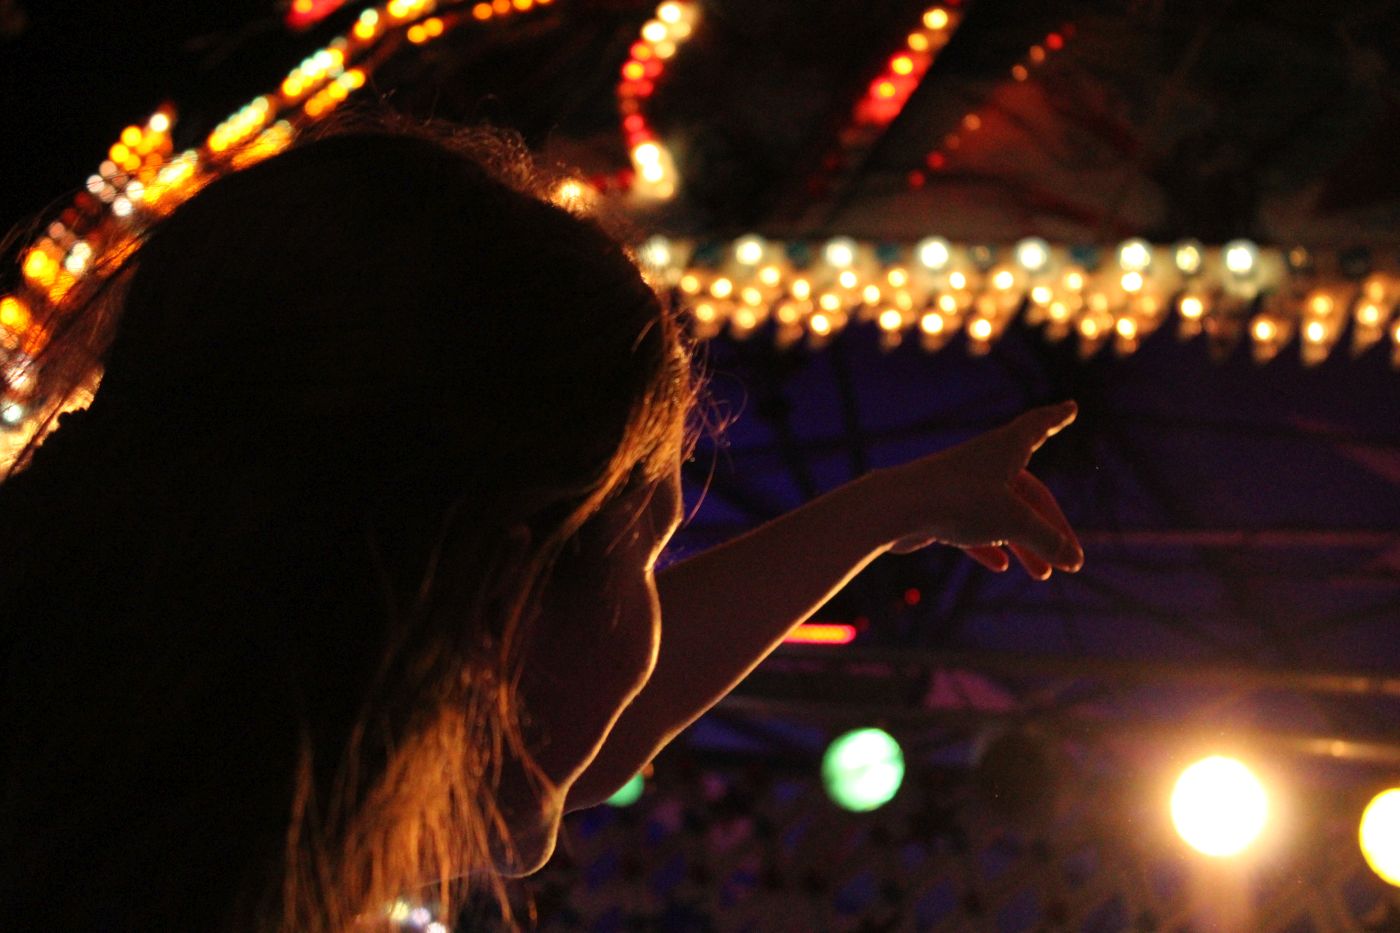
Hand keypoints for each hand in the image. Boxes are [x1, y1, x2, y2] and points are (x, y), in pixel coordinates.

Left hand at [883, 401, 1082, 579]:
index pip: (1038, 427)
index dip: (1056, 419)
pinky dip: (988, 545)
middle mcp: (982, 462)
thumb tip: (1073, 559)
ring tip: (1044, 574)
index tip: (1071, 408)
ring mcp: (959, 486)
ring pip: (1001, 514)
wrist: (894, 509)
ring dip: (1025, 543)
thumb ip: (1047, 540)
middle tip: (1073, 559)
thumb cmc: (959, 503)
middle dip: (1050, 527)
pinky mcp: (939, 509)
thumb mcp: (1014, 522)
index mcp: (1005, 448)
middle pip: (1028, 493)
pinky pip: (971, 528)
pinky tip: (1000, 565)